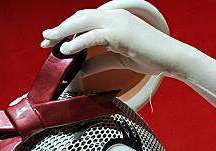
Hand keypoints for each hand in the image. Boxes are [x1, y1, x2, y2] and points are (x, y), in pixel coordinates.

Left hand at [41, 7, 188, 77]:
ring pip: (82, 23)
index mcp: (113, 18)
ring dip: (63, 32)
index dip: (66, 29)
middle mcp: (113, 15)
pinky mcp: (120, 33)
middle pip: (79, 18)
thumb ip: (97, 61)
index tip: (51, 41)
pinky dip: (77, 42)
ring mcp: (116, 22)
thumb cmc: (149, 57)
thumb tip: (77, 70)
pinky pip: (93, 36)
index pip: (83, 20)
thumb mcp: (117, 58)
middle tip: (44, 41)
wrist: (172, 58)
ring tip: (48, 43)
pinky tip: (65, 50)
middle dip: (60, 29)